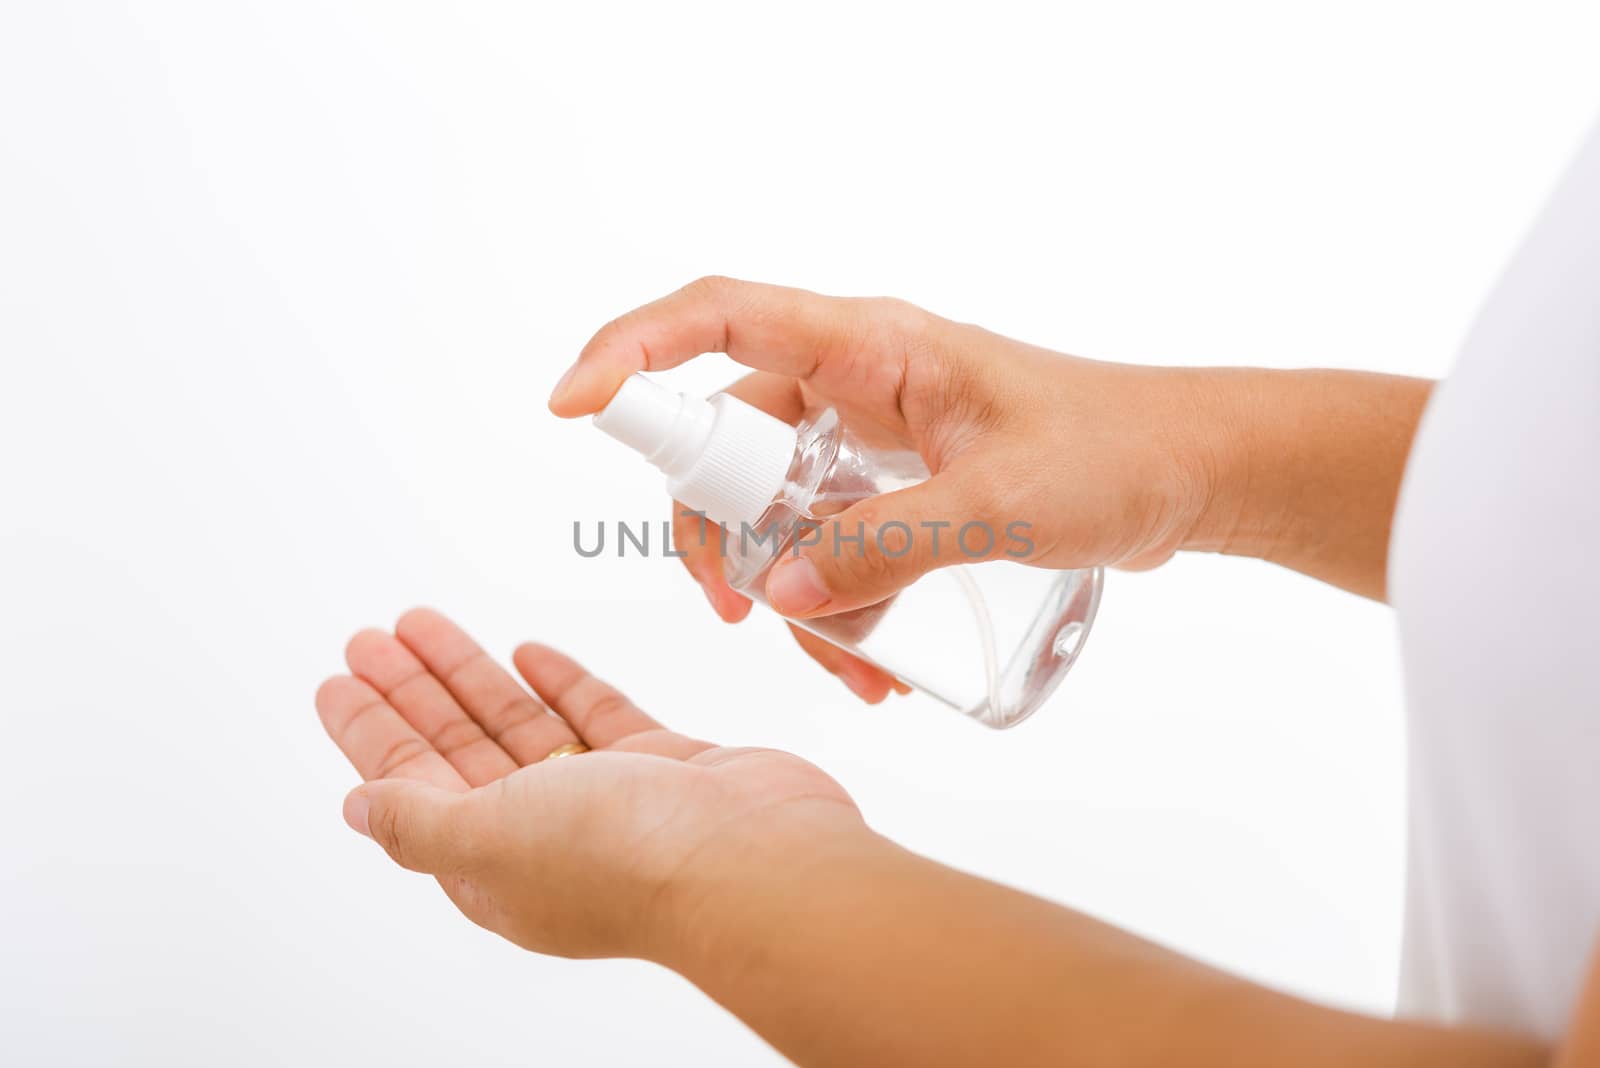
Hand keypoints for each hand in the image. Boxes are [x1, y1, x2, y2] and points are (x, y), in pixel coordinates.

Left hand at [316, 608, 862, 959]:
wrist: (757, 861)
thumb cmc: (627, 861)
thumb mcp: (491, 840)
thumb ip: (420, 821)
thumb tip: (358, 808)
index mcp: (493, 866)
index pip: (411, 786)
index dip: (372, 731)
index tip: (336, 680)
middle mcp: (545, 835)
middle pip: (461, 749)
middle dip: (414, 691)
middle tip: (371, 635)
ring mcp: (609, 799)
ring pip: (522, 725)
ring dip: (472, 675)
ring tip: (425, 623)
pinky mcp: (664, 767)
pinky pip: (596, 716)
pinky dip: (559, 683)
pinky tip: (527, 650)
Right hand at [550, 277, 1219, 694]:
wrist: (1191, 473)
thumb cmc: (1116, 453)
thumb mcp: (1001, 503)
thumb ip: (884, 547)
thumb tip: (774, 591)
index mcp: (872, 346)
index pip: (721, 317)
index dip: (633, 349)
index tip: (573, 405)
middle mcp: (856, 381)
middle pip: (730, 443)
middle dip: (720, 534)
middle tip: (737, 612)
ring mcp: (872, 437)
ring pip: (777, 510)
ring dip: (790, 591)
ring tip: (851, 669)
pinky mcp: (896, 486)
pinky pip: (827, 541)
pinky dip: (833, 601)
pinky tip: (874, 663)